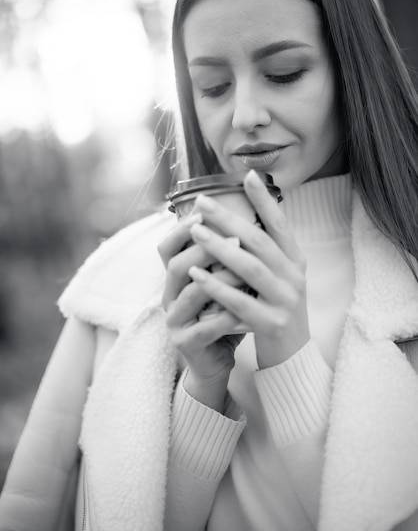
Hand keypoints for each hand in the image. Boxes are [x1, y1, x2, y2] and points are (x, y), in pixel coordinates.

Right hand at [158, 214, 244, 409]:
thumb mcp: (221, 283)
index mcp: (176, 279)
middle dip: (204, 249)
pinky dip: (225, 317)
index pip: (167, 247)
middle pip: (177, 266)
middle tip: (234, 237)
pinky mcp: (186, 343)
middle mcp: (169, 296)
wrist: (215, 360)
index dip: (182, 229)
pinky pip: (205, 328)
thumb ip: (223, 258)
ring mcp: (175, 321)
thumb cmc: (221, 315)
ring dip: (219, 280)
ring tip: (243, 270)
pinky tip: (244, 310)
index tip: (204, 212)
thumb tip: (242, 220)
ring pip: (192, 294)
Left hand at [188, 170, 309, 368]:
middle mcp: (294, 277)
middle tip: (202, 202)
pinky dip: (216, 286)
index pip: (280, 224)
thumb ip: (265, 252)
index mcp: (295, 261)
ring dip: (220, 247)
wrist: (292, 356)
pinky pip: (239, 301)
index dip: (265, 200)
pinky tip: (194, 273)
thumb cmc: (276, 308)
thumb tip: (238, 219)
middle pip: (259, 241)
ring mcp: (284, 300)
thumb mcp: (279, 277)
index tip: (247, 174)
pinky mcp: (270, 324)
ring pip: (250, 268)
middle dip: (229, 219)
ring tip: (195, 231)